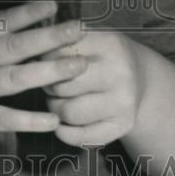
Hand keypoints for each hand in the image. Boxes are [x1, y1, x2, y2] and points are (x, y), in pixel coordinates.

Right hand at [0, 1, 89, 148]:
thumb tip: (7, 27)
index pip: (1, 20)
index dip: (30, 12)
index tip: (55, 4)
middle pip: (15, 44)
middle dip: (50, 35)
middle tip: (80, 29)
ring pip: (15, 76)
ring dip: (49, 70)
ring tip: (79, 67)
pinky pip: (4, 116)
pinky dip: (29, 118)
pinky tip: (52, 120)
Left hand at [41, 25, 146, 146]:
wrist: (139, 75)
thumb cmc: (100, 55)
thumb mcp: (87, 39)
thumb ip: (61, 44)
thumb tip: (34, 63)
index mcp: (108, 43)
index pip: (60, 54)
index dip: (46, 60)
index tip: (45, 60)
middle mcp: (119, 72)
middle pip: (61, 85)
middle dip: (49, 86)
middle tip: (51, 83)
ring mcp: (123, 100)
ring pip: (69, 112)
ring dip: (55, 108)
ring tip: (58, 100)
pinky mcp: (124, 124)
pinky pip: (82, 137)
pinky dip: (65, 133)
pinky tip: (62, 123)